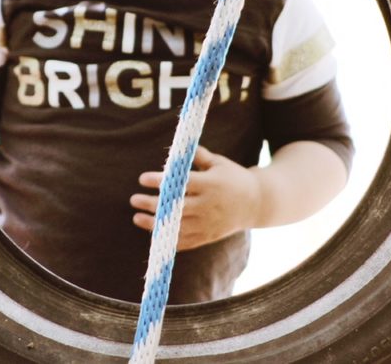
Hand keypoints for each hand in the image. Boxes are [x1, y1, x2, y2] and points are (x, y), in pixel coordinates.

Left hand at [130, 146, 261, 249]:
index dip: (161, 181)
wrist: (257, 203)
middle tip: (133, 199)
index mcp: (210, 185)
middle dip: (152, 204)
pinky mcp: (208, 236)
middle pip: (175, 207)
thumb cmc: (234, 178)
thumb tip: (176, 150)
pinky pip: (185, 241)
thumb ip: (198, 156)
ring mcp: (207, 223)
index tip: (142, 178)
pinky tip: (153, 232)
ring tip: (136, 218)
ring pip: (177, 227)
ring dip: (154, 224)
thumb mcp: (219, 163)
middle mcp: (208, 206)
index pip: (181, 183)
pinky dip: (168, 239)